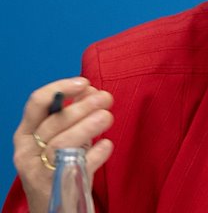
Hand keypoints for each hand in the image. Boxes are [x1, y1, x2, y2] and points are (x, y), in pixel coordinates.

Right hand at [12, 77, 114, 212]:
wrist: (55, 208)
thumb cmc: (59, 166)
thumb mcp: (61, 138)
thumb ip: (72, 115)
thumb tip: (90, 89)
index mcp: (25, 135)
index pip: (36, 104)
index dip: (60, 89)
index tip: (84, 82)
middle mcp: (27, 152)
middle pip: (54, 124)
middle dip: (82, 107)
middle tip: (107, 98)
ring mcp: (39, 172)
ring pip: (62, 144)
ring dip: (87, 127)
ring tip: (108, 117)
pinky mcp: (57, 188)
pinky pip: (77, 167)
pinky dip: (94, 155)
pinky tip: (107, 146)